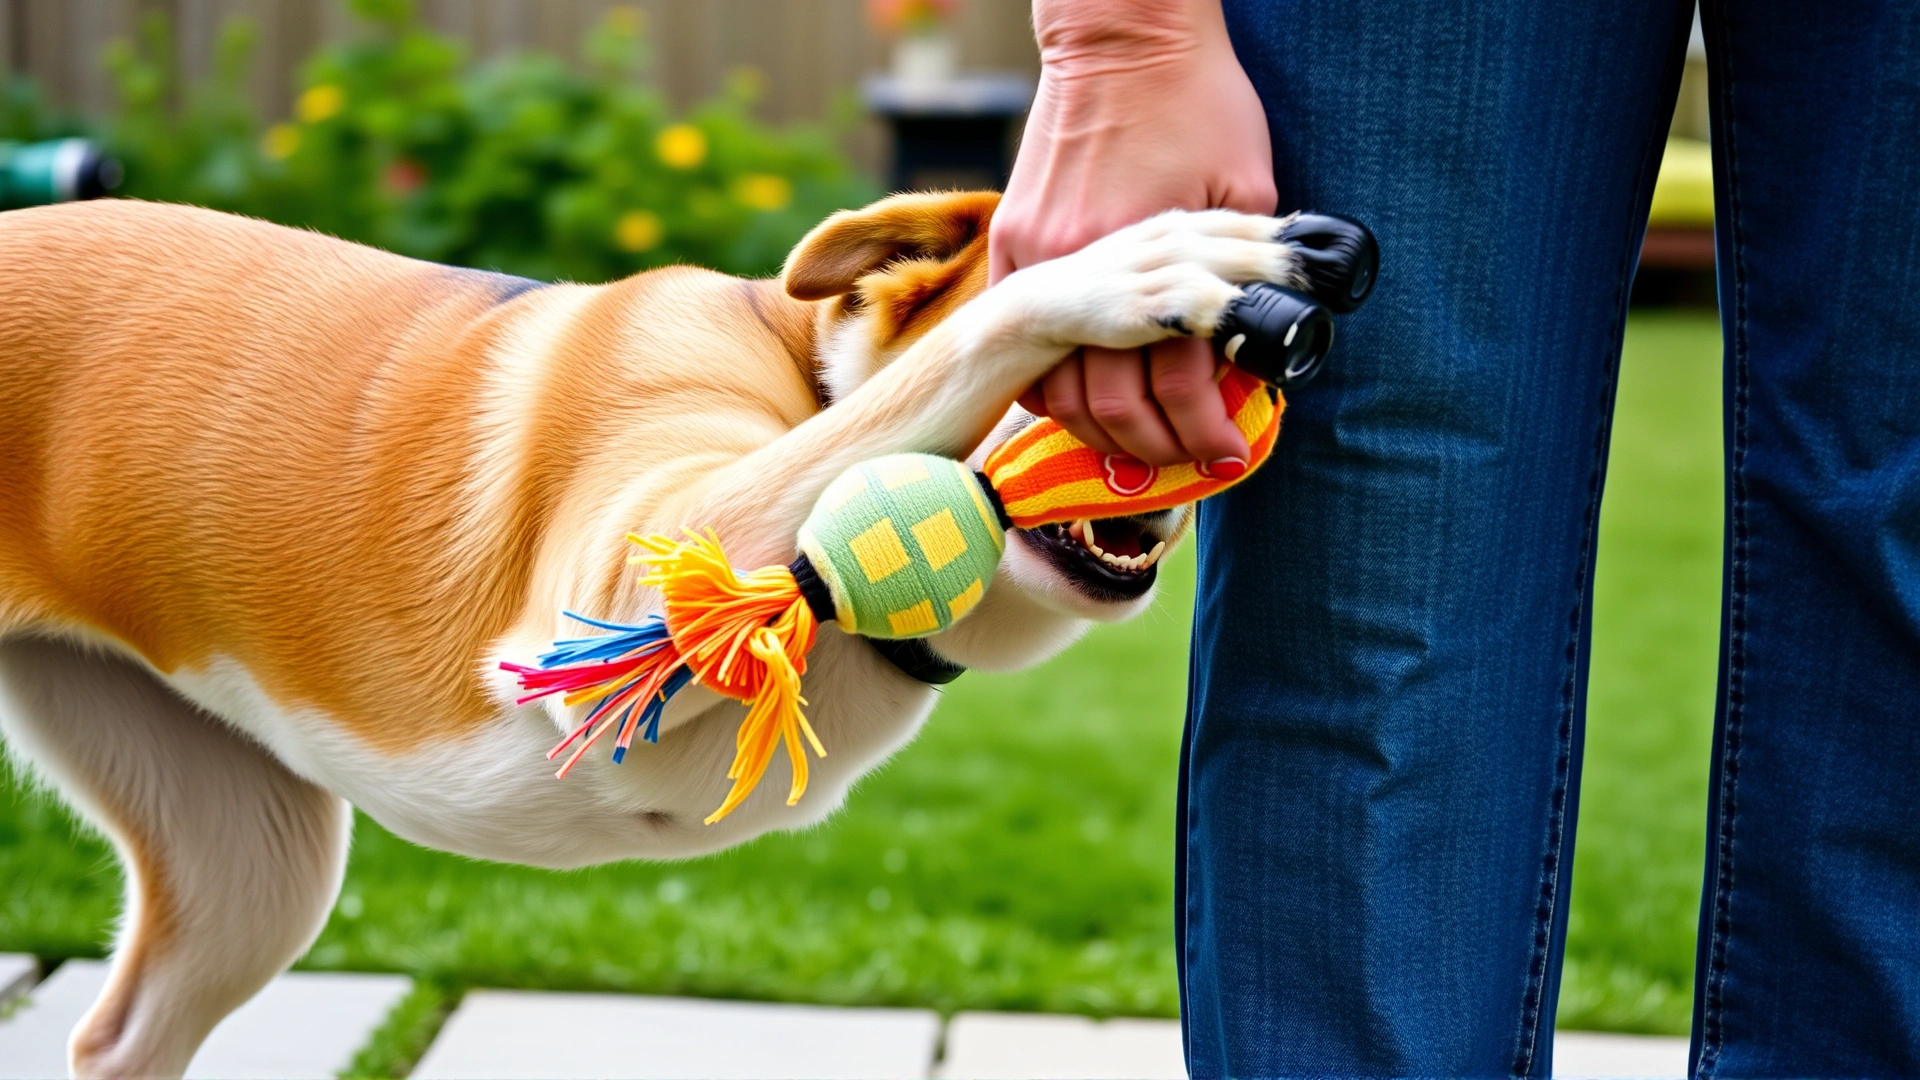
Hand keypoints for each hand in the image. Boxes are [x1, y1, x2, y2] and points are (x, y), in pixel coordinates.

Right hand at [991, 0, 1275, 468]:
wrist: (1118, 37)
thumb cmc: (1197, 101)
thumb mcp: (1249, 184)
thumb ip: (1258, 259)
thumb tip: (1278, 325)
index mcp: (1157, 254)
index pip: (1176, 376)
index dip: (1205, 426)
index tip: (1231, 454)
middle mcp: (1091, 264)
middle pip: (1114, 400)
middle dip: (1158, 450)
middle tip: (1195, 470)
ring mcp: (1042, 258)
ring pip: (1063, 389)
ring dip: (1106, 434)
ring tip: (1144, 455)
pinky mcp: (1015, 245)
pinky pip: (1025, 348)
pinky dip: (1060, 394)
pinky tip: (1092, 412)